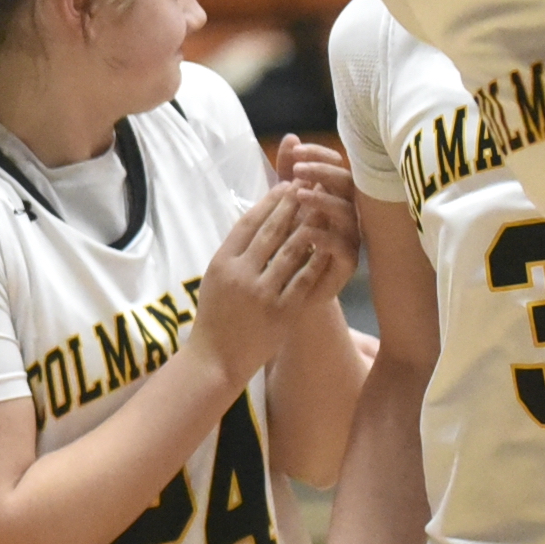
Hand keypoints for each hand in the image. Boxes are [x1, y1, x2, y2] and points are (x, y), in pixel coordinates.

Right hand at [191, 186, 336, 378]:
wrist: (216, 358)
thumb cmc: (216, 315)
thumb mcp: (216, 277)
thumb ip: (235, 252)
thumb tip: (258, 221)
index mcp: (221, 262)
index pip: (247, 223)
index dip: (269, 201)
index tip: (285, 185)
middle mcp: (240, 274)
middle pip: (270, 232)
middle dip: (292, 205)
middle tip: (309, 186)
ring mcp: (261, 293)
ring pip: (290, 252)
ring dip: (308, 227)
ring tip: (322, 209)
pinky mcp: (281, 312)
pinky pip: (303, 280)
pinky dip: (317, 261)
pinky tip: (329, 247)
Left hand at [275, 135, 360, 290]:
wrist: (287, 282)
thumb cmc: (286, 236)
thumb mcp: (282, 200)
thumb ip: (286, 171)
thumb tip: (291, 137)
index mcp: (334, 192)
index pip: (335, 164)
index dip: (318, 154)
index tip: (295, 151)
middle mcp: (346, 211)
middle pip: (346, 183)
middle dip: (323, 172)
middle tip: (298, 169)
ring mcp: (350, 236)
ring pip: (347, 213)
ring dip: (324, 201)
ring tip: (299, 195)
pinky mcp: (347, 262)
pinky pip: (344, 248)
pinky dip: (327, 238)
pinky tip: (306, 231)